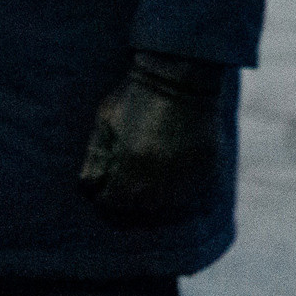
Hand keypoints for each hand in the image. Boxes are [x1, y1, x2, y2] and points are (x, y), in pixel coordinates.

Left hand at [78, 53, 227, 225]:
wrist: (180, 80)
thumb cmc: (136, 96)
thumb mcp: (106, 121)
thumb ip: (95, 158)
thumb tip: (89, 187)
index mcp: (130, 172)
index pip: (109, 206)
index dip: (101, 200)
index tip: (100, 192)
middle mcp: (158, 185)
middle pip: (136, 215)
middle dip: (124, 207)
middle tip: (119, 195)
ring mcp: (185, 183)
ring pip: (163, 213)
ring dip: (150, 206)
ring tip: (143, 188)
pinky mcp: (205, 176)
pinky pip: (188, 200)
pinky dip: (176, 197)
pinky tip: (167, 181)